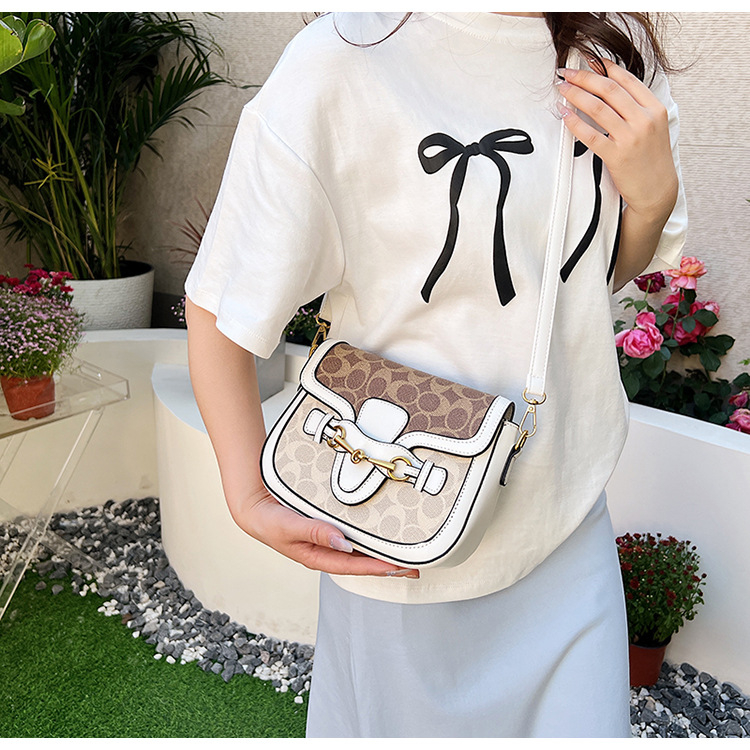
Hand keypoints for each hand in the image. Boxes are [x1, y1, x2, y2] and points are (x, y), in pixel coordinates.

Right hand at [230, 489, 419, 577]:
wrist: (255, 506)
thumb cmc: (269, 521)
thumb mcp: (289, 526)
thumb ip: (315, 533)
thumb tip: (343, 543)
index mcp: (318, 557)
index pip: (354, 566)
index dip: (377, 567)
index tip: (399, 567)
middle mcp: (327, 551)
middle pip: (363, 562)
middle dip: (388, 566)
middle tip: (415, 567)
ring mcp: (329, 541)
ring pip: (361, 551)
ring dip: (383, 553)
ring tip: (407, 554)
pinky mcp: (329, 528)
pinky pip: (354, 536)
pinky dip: (371, 537)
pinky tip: (383, 533)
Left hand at [556, 58, 677, 225]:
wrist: (657, 191)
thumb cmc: (651, 159)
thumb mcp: (654, 127)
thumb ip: (637, 108)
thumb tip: (612, 87)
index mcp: (654, 109)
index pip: (626, 80)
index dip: (604, 67)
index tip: (588, 60)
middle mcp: (644, 120)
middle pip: (608, 90)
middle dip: (584, 77)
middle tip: (567, 72)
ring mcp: (630, 138)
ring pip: (597, 108)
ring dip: (576, 95)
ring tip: (562, 89)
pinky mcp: (616, 156)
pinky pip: (590, 135)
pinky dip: (574, 122)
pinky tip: (563, 114)